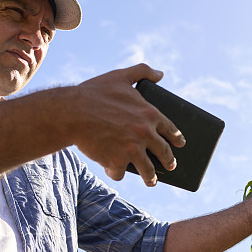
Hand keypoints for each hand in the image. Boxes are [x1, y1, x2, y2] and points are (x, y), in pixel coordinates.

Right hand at [69, 63, 184, 185]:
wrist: (71, 112)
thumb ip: (142, 71)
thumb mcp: (120, 76)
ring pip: (148, 170)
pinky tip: (114, 171)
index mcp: (149, 114)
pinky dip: (115, 172)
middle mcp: (145, 133)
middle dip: (169, 161)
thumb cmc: (94, 93)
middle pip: (164, 152)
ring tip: (151, 180)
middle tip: (171, 165)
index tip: (180, 144)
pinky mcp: (117, 162)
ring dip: (151, 177)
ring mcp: (132, 150)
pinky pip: (120, 173)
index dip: (177, 138)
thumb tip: (160, 74)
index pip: (170, 129)